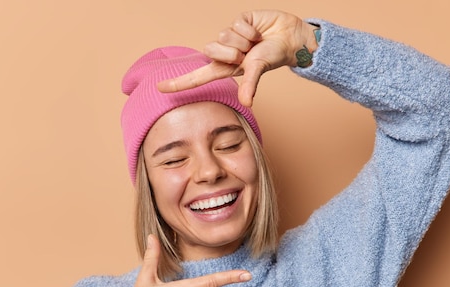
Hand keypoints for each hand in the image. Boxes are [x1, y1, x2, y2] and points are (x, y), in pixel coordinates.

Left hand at [158, 10, 318, 105]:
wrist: (290, 38)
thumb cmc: (274, 56)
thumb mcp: (259, 70)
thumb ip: (251, 85)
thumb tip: (247, 103)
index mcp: (225, 67)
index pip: (197, 77)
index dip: (179, 83)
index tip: (159, 87)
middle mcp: (224, 52)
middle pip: (211, 49)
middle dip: (232, 52)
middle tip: (248, 53)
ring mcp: (230, 36)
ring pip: (224, 36)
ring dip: (243, 40)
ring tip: (255, 43)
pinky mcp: (238, 21)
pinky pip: (236, 24)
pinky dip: (250, 29)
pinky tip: (257, 31)